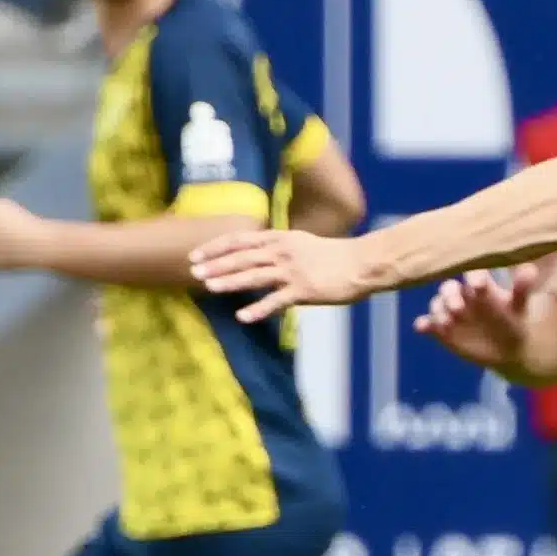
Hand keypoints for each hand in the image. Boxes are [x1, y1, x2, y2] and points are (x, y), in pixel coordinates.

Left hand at [191, 225, 373, 320]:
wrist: (363, 263)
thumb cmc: (336, 256)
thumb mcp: (303, 244)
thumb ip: (280, 248)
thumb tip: (260, 255)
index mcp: (280, 238)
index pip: (240, 239)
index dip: (216, 247)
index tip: (195, 255)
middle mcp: (282, 252)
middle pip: (242, 257)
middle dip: (216, 264)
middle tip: (193, 272)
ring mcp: (292, 271)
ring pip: (254, 275)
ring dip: (230, 281)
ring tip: (209, 287)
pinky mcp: (304, 290)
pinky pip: (276, 301)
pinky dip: (258, 309)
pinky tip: (242, 316)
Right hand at [414, 267, 536, 369]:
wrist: (508, 350)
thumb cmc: (513, 322)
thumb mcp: (519, 307)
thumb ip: (521, 288)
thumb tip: (530, 268)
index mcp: (481, 285)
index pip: (472, 274)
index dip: (474, 277)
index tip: (480, 284)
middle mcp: (462, 295)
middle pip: (449, 288)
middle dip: (450, 295)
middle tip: (458, 307)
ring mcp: (450, 311)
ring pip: (437, 304)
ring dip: (439, 310)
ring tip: (447, 322)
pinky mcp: (442, 329)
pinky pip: (429, 323)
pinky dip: (424, 324)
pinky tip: (423, 327)